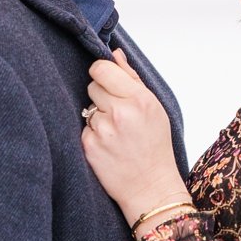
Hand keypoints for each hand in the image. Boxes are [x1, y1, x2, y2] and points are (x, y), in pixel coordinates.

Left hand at [81, 50, 187, 221]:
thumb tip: (114, 53)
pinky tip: (109, 145)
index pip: (101, 69)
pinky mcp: (89, 146)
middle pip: (92, 85)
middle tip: (119, 114)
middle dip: (102, 95)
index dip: (103, 73)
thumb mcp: (154, 107)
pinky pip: (84, 128)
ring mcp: (102, 130)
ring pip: (88, 107)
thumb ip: (132, 78)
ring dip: (99, 116)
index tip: (108, 81)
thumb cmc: (155, 146)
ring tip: (117, 133)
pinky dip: (94, 134)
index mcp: (138, 99)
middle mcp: (119, 113)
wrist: (150, 187)